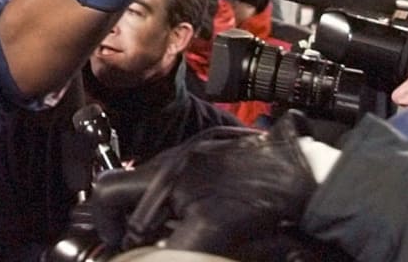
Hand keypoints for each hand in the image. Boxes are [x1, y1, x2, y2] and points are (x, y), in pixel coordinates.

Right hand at [90, 111, 317, 257]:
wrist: (300, 169)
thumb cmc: (256, 195)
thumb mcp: (211, 230)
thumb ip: (175, 251)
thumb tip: (150, 259)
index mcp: (161, 174)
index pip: (108, 192)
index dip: (107, 223)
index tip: (120, 244)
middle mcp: (168, 160)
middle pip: (126, 190)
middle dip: (130, 219)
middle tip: (145, 242)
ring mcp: (188, 156)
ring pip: (152, 188)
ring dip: (155, 214)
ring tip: (175, 233)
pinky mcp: (207, 157)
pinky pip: (177, 182)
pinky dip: (177, 205)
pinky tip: (199, 218)